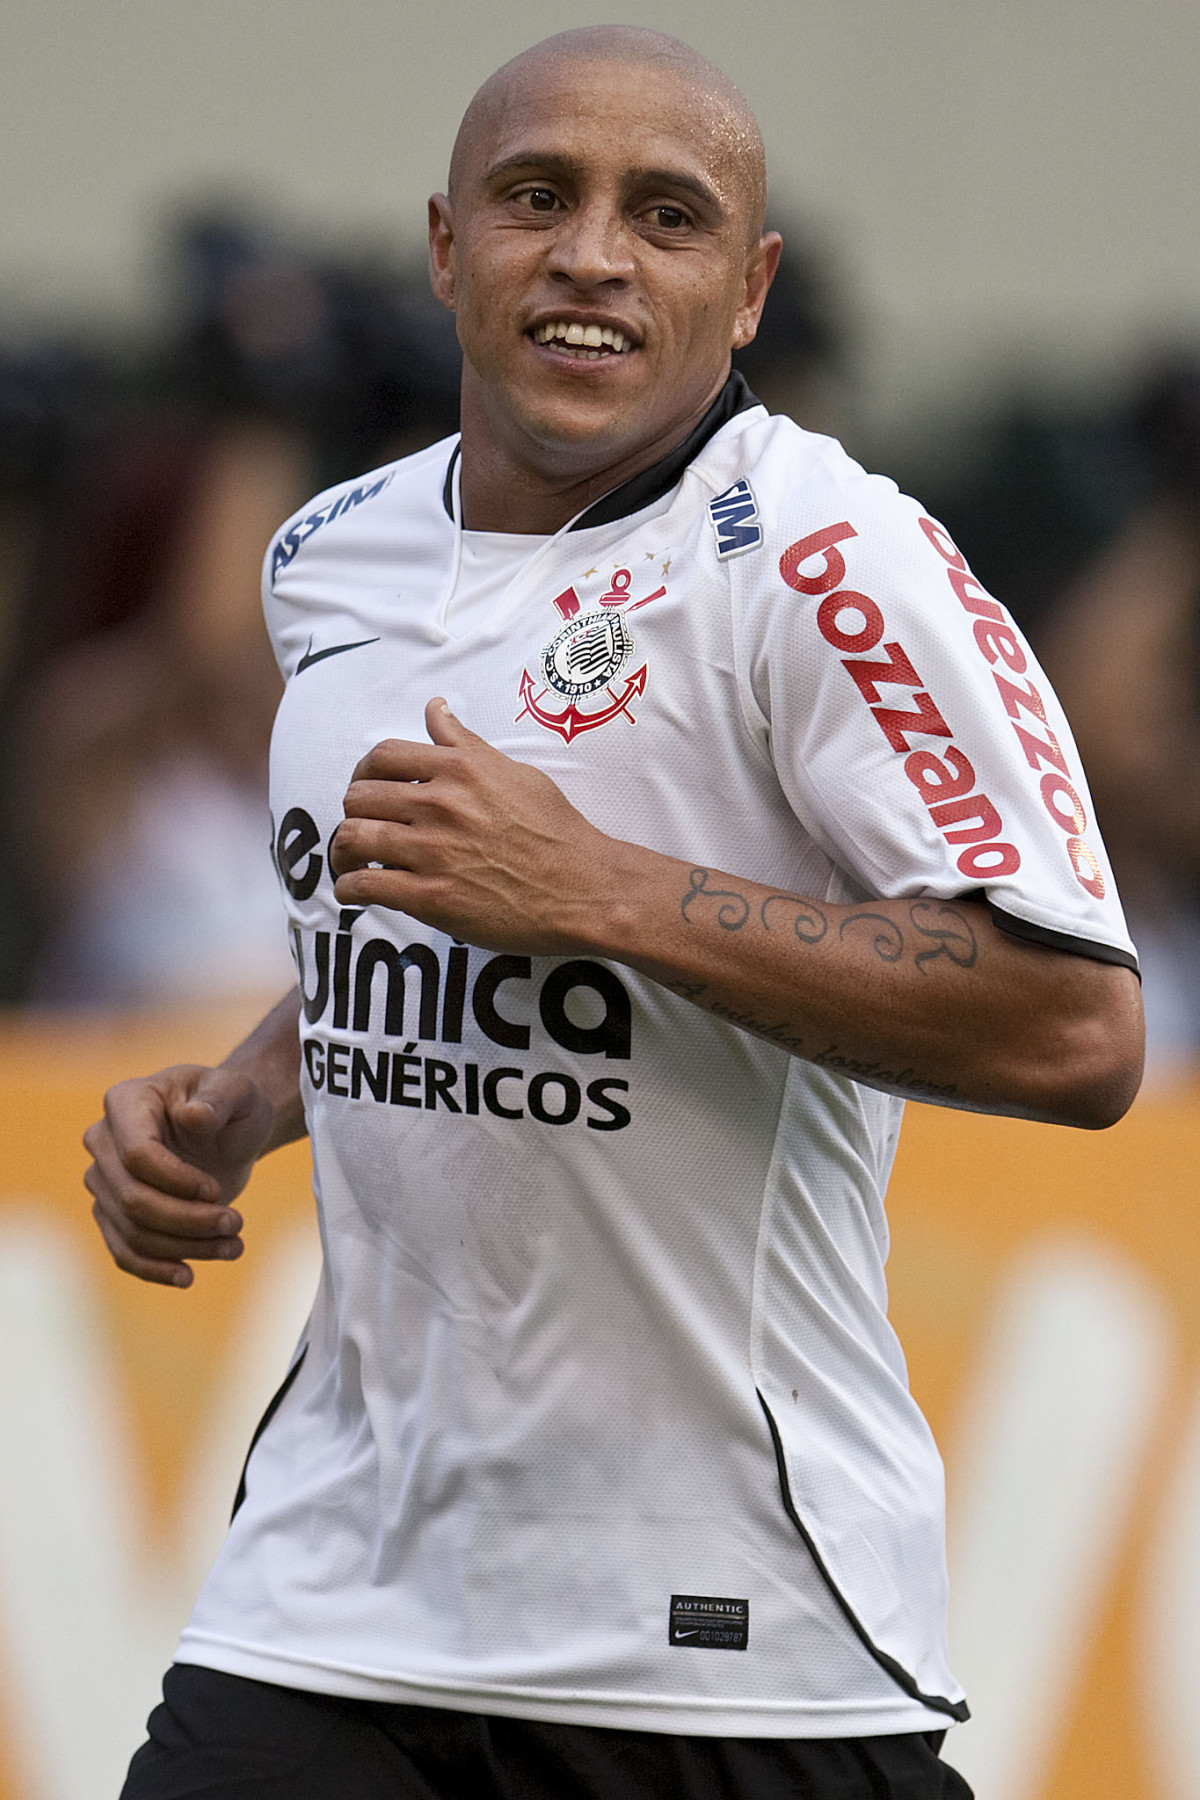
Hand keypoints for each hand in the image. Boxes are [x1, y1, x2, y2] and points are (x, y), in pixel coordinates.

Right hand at [83, 1064, 274, 1286]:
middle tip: (236, 1224)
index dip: (178, 1181)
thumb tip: (193, 1116)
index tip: (216, 1190)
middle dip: (188, 1220)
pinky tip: (188, 1277)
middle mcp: (103, 1139)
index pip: (137, 1155)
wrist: (228, 1130)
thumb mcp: (238, 1091)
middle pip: (133, 1199)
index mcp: (126, 1101)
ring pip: (132, 1230)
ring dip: (184, 1248)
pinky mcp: (113, 1212)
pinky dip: (155, 1269)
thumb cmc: (231, 1104)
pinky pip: (123, 1250)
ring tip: (233, 1247)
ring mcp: (104, 1179)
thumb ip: (220, 1097)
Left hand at [330, 697, 622, 952]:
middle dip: (352, 813)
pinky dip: (349, 890)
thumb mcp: (514, 772)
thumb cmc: (554, 830)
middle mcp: (440, 804)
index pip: (381, 755)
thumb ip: (466, 743)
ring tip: (352, 862)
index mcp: (458, 769)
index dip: (364, 773)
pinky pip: (364, 887)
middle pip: (357, 797)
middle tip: (362, 829)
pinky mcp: (431, 896)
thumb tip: (436, 709)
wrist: (582, 888)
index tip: (369, 790)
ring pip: (353, 839)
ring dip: (343, 853)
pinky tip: (357, 892)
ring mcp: (433, 851)